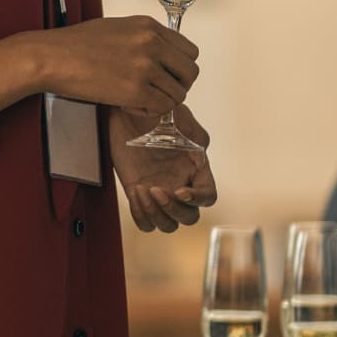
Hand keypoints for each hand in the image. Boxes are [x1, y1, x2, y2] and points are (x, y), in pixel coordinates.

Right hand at [36, 16, 199, 114]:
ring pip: (178, 93)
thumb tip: (158, 53)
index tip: (167, 75)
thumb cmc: (74, 44)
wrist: (51, 57)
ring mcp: (145, 67)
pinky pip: (162, 107)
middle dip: (178, 85)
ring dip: (162, 101)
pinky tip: (132, 106)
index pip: (189, 51)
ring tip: (140, 99)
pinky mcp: (135, 90)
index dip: (180, 67)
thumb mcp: (116, 27)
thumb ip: (142, 38)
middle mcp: (152, 44)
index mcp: (149, 27)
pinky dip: (150, 111)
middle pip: (190, 72)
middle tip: (159, 91)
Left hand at [108, 106, 219, 231]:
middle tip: (156, 190)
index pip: (208, 197)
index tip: (180, 191)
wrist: (127, 111)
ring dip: (157, 214)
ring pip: (168, 225)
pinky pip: (145, 223)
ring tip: (143, 190)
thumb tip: (202, 151)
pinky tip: (136, 194)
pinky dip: (141, 216)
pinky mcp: (138, 194)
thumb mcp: (180, 116)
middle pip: (189, 217)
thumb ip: (196, 134)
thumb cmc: (156, 111)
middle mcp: (180, 184)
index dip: (198, 200)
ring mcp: (159, 192)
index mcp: (195, 169)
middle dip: (173, 210)